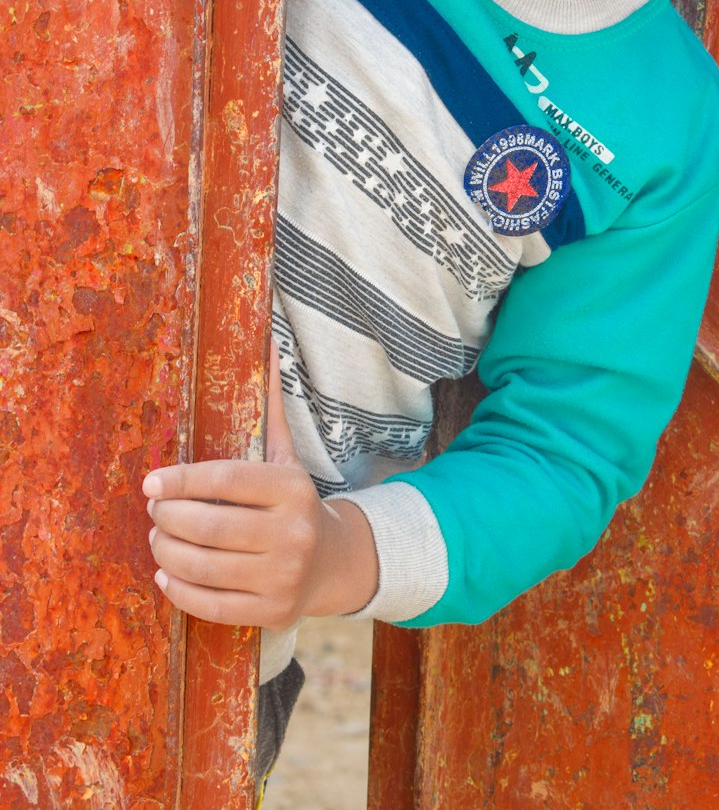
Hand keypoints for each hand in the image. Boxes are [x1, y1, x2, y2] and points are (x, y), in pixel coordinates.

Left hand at [143, 341, 377, 628]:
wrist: (333, 562)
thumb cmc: (293, 503)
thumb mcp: (285, 457)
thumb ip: (270, 407)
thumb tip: (268, 341)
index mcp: (293, 489)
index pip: (225, 480)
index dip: (181, 480)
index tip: (151, 482)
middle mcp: (293, 533)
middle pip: (207, 526)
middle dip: (167, 518)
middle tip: (153, 512)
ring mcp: (283, 576)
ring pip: (203, 565)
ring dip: (166, 552)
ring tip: (157, 538)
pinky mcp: (272, 613)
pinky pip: (209, 604)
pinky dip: (178, 589)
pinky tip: (166, 573)